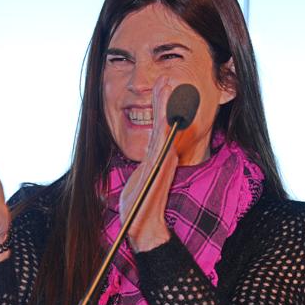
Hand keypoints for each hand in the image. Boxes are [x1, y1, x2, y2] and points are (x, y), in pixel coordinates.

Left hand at [121, 77, 176, 251]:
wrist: (143, 228)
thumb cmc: (138, 210)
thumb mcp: (137, 183)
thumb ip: (142, 171)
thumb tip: (141, 166)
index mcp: (156, 158)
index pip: (159, 126)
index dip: (160, 106)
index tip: (162, 86)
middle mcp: (162, 156)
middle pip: (164, 121)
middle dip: (165, 98)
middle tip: (167, 77)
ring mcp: (162, 160)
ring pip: (165, 125)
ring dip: (166, 104)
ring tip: (167, 83)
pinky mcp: (159, 166)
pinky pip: (162, 139)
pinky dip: (164, 122)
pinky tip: (165, 108)